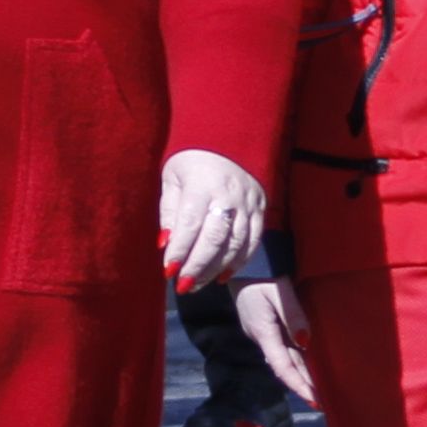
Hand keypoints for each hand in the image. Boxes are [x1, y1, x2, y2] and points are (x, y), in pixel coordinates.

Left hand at [158, 149, 264, 290]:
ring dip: (216, 268)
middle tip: (183, 286)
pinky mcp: (261, 208)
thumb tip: (165, 244)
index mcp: (202, 183)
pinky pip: (253, 242)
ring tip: (197, 283)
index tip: (168, 271)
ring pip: (236, 244)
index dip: (179, 250)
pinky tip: (222, 275)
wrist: (225, 139)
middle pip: (215, 238)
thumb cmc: (190, 163)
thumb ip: (169, 212)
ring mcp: (248, 202)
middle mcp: (229, 194)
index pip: (190, 224)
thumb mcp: (172, 180)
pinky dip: (238, 262)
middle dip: (198, 266)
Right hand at [237, 275, 322, 407]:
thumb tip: (305, 342)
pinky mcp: (263, 325)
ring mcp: (261, 332)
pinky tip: (305, 365)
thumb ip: (294, 315)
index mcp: (263, 331)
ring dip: (299, 374)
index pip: (282, 365)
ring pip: (283, 357)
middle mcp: (261, 336)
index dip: (298, 384)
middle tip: (320, 403)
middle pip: (284, 366)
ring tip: (316, 390)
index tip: (314, 400)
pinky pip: (281, 347)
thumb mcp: (280, 290)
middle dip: (301, 385)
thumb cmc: (262, 273)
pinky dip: (294, 359)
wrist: (240, 261)